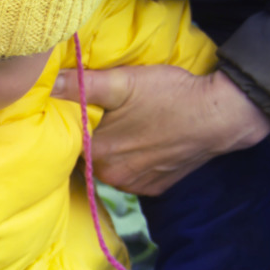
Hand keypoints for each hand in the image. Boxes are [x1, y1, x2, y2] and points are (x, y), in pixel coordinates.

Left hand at [52, 66, 269, 194]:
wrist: (223, 115)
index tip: (78, 111)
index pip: (68, 142)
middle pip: (89, 155)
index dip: (72, 125)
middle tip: (107, 116)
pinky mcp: (156, 188)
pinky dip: (135, 162)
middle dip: (93, 138)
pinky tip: (146, 143)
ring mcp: (135, 185)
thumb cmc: (170, 94)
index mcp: (97, 153)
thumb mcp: (123, 82)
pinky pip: (134, 176)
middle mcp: (112, 176)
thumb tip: (47, 82)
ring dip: (114, 151)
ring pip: (111, 166)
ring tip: (128, 128)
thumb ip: (81, 85)